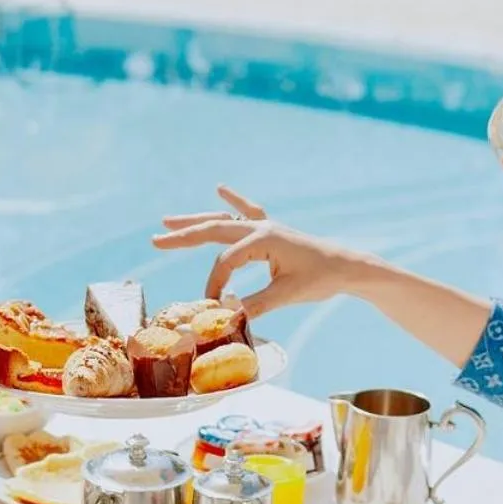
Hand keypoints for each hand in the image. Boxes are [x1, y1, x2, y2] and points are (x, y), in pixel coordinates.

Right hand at [151, 187, 364, 319]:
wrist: (347, 266)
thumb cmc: (321, 279)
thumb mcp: (288, 295)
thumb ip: (256, 305)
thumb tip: (227, 316)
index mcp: (264, 239)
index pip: (227, 261)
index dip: (215, 283)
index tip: (211, 304)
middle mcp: (261, 227)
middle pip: (214, 229)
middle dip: (184, 235)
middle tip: (155, 239)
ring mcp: (265, 226)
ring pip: (223, 220)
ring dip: (196, 221)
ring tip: (167, 220)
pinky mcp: (271, 230)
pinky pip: (247, 212)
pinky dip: (233, 201)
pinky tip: (220, 188)